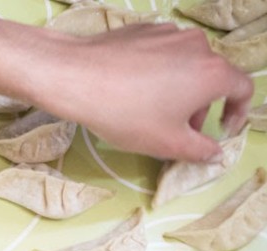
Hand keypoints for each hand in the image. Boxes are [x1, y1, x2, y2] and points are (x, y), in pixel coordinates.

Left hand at [40, 22, 252, 161]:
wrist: (75, 78)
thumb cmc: (125, 113)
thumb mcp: (167, 143)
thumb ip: (200, 150)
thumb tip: (214, 153)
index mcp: (213, 72)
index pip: (242, 89)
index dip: (237, 112)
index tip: (221, 128)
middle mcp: (197, 46)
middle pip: (211, 79)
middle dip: (198, 108)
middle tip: (174, 130)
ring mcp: (169, 33)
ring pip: (184, 66)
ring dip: (176, 91)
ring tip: (147, 112)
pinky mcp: (144, 30)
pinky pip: (160, 55)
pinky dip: (156, 74)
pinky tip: (129, 91)